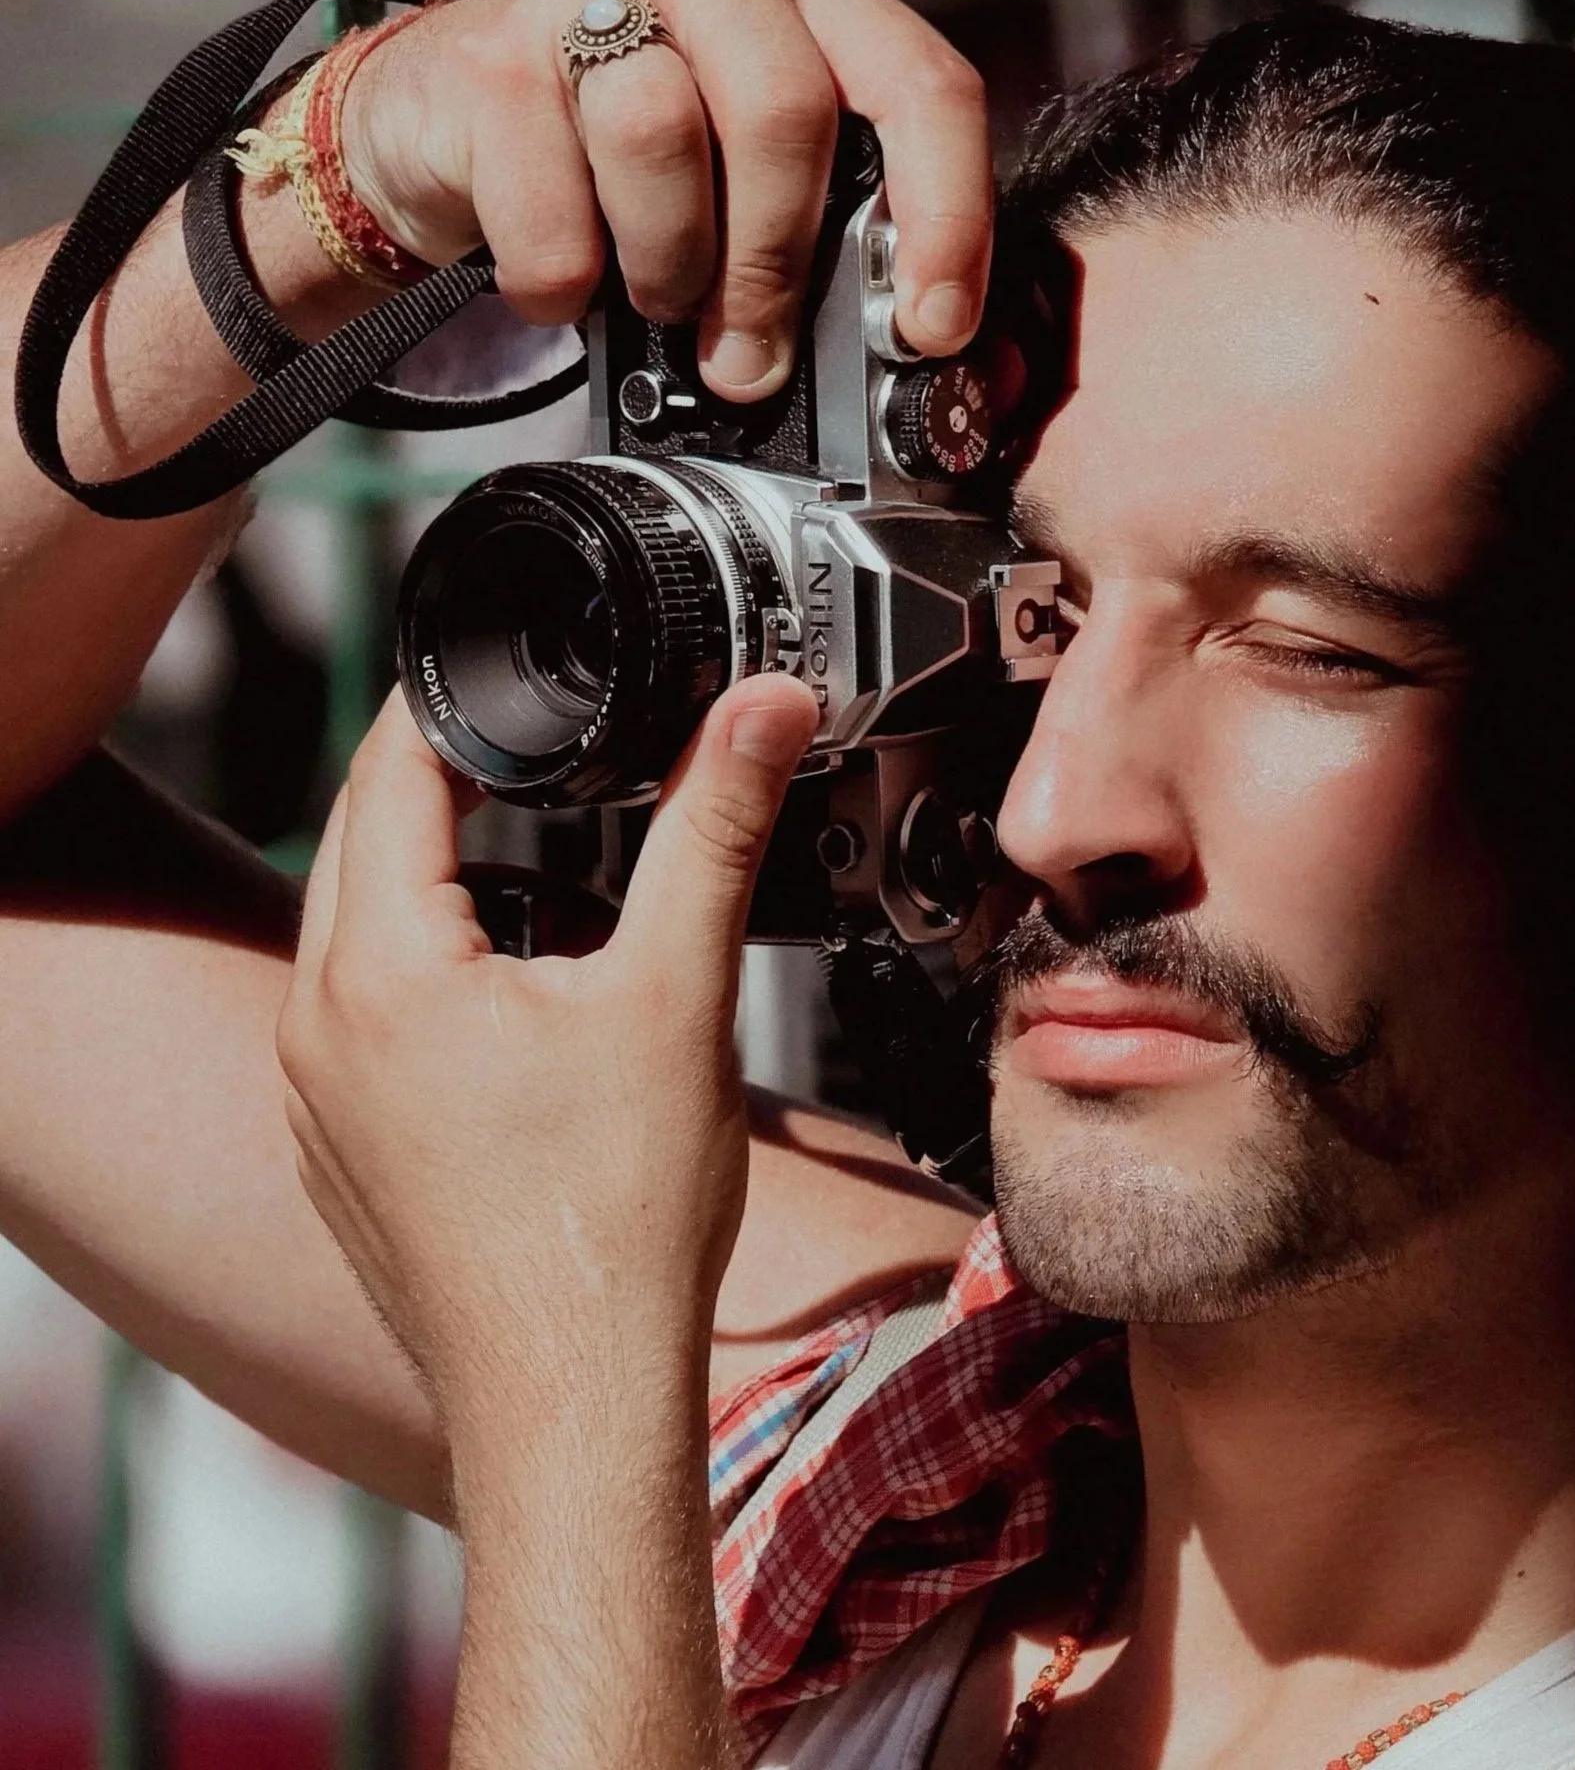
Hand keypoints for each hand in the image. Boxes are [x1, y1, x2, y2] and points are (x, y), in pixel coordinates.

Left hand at [276, 674, 818, 1458]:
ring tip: (528, 849)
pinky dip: (420, 970)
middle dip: (435, 781)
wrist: (573, 1401)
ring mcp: (319, 1106)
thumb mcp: (678, 993)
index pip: (387, 775)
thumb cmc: (614, 1227)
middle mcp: (319, 1033)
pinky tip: (508, 994)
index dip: (441, 702)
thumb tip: (761, 712)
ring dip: (426, 878)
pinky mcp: (344, 1159)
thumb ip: (714, 831)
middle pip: (359, 847)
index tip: (501, 667)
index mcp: (381, 974)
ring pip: (354, 937)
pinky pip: (359, 1021)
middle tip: (525, 741)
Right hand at [339, 0, 992, 398]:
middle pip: (787, 114)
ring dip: (669, 266)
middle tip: (753, 357)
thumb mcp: (752, 175)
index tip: (931, 326)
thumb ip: (833, 232)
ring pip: (662, 138)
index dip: (945, 216)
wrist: (447, 118)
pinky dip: (564, 283)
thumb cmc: (630, 158)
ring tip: (657, 298)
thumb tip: (910, 348)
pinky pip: (552, 210)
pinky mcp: (490, 56)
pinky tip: (566, 278)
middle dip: (777, 266)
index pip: (921, 84)